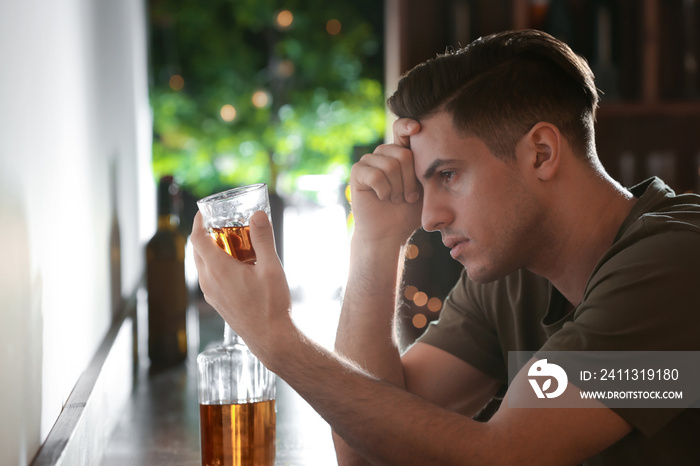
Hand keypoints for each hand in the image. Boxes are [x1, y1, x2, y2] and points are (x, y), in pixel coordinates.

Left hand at [191, 211, 292, 358]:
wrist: (271, 338)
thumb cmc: (271, 305)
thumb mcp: (271, 267)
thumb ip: (263, 239)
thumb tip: (258, 215)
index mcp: (218, 270)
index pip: (197, 239)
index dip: (197, 222)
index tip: (203, 212)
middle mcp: (209, 282)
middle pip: (197, 251)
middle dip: (206, 235)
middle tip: (222, 225)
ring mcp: (211, 294)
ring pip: (202, 266)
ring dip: (211, 252)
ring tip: (232, 245)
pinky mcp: (217, 303)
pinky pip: (209, 278)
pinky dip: (216, 266)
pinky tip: (237, 267)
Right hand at [349, 118, 422, 243]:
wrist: (389, 233)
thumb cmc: (409, 211)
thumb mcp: (425, 187)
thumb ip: (428, 166)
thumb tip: (438, 148)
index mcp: (400, 152)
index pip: (402, 128)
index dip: (408, 125)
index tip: (418, 128)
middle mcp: (383, 153)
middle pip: (402, 153)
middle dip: (410, 180)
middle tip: (408, 196)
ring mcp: (369, 161)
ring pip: (390, 165)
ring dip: (397, 188)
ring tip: (395, 199)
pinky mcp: (357, 172)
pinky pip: (376, 175)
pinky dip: (384, 191)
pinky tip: (382, 198)